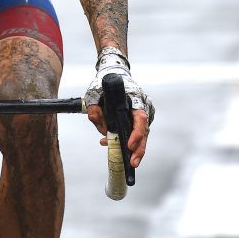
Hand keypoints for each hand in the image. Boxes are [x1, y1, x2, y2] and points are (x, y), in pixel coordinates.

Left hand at [84, 48, 153, 168]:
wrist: (114, 73)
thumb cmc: (104, 83)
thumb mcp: (93, 93)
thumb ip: (93, 110)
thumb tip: (101, 128)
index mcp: (135, 98)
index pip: (140, 118)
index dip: (137, 133)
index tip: (129, 145)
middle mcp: (143, 106)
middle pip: (144, 131)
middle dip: (139, 150)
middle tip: (132, 163)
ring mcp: (143, 113)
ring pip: (141, 135)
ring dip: (132, 148)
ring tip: (123, 158)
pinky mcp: (139, 119)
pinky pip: (135, 132)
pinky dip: (126, 140)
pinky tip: (111, 143)